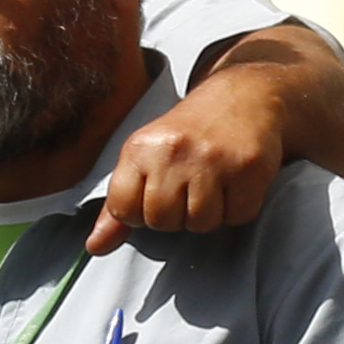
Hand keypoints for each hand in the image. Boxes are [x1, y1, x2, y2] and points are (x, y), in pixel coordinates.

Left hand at [88, 70, 286, 250]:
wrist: (242, 97)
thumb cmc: (188, 134)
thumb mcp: (144, 159)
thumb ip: (118, 207)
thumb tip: (95, 246)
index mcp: (140, 148)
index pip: (123, 210)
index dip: (141, 212)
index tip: (156, 194)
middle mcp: (173, 151)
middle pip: (163, 221)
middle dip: (177, 215)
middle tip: (189, 189)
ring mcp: (212, 158)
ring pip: (201, 223)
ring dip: (210, 214)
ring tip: (213, 186)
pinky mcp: (248, 167)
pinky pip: (238, 216)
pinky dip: (239, 208)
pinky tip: (235, 184)